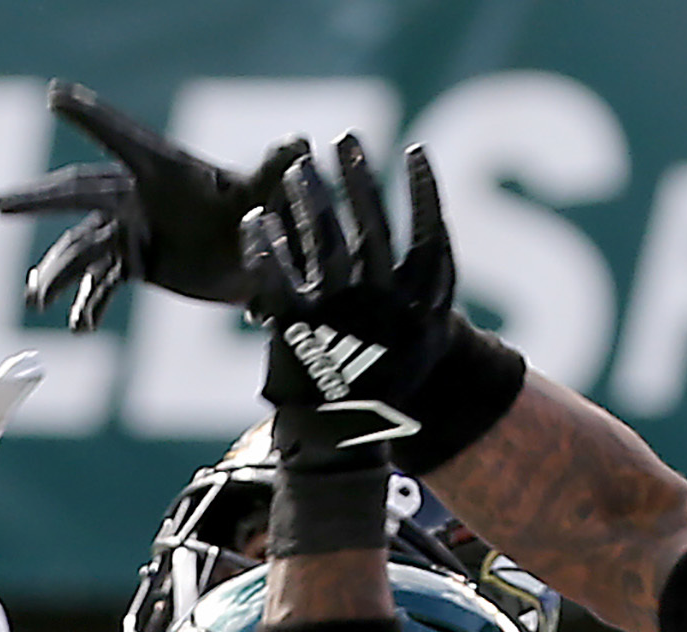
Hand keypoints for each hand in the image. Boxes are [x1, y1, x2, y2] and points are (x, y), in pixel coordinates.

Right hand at [0, 80, 307, 331]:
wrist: (261, 258)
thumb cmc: (265, 213)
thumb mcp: (268, 196)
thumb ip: (276, 172)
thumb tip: (301, 142)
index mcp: (164, 170)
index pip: (121, 139)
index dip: (91, 117)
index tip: (54, 94)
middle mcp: (137, 196)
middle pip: (79, 196)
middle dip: (38, 201)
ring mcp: (130, 230)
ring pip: (81, 249)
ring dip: (57, 272)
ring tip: (36, 298)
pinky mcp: (132, 263)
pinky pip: (101, 284)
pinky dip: (88, 305)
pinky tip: (79, 328)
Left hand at [240, 136, 465, 459]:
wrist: (348, 437)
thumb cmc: (386, 377)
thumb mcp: (421, 336)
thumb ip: (422, 286)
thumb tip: (428, 224)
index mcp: (420, 308)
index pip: (429, 234)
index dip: (426, 191)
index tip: (415, 150)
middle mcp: (382, 308)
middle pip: (372, 227)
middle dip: (359, 179)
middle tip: (346, 139)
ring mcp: (340, 317)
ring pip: (326, 242)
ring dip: (313, 197)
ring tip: (301, 164)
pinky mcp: (296, 331)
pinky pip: (277, 278)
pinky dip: (265, 247)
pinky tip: (257, 218)